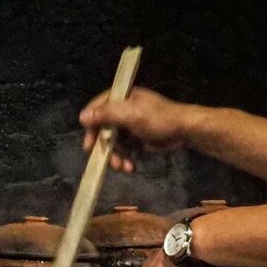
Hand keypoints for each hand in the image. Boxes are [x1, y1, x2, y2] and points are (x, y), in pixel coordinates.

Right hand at [78, 87, 195, 169]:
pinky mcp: (137, 138)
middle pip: (103, 129)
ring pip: (113, 142)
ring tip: (123, 167)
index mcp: (121, 98)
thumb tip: (82, 116)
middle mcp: (123, 110)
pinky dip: (125, 158)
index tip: (89, 145)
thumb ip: (107, 114)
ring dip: (116, 156)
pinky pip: (124, 149)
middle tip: (107, 162)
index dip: (91, 127)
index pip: (97, 109)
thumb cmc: (159, 119)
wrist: (185, 131)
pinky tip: (131, 166)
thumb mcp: (131, 114)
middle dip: (105, 148)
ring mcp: (130, 125)